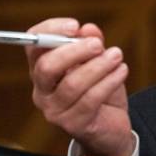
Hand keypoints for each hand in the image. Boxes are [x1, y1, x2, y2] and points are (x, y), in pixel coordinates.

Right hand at [26, 18, 134, 155]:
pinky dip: (109, 81)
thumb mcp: (97, 63)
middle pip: (47, 67)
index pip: (33, 45)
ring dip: (98, 66)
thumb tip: (89, 29)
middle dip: (74, 51)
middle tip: (98, 45)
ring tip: (117, 55)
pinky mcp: (74, 125)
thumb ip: (92, 44)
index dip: (50, 31)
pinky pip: (90, 100)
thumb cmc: (99, 91)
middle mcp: (42, 91)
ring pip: (71, 84)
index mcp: (42, 70)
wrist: (110, 129)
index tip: (74, 25)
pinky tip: (122, 71)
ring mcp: (55, 110)